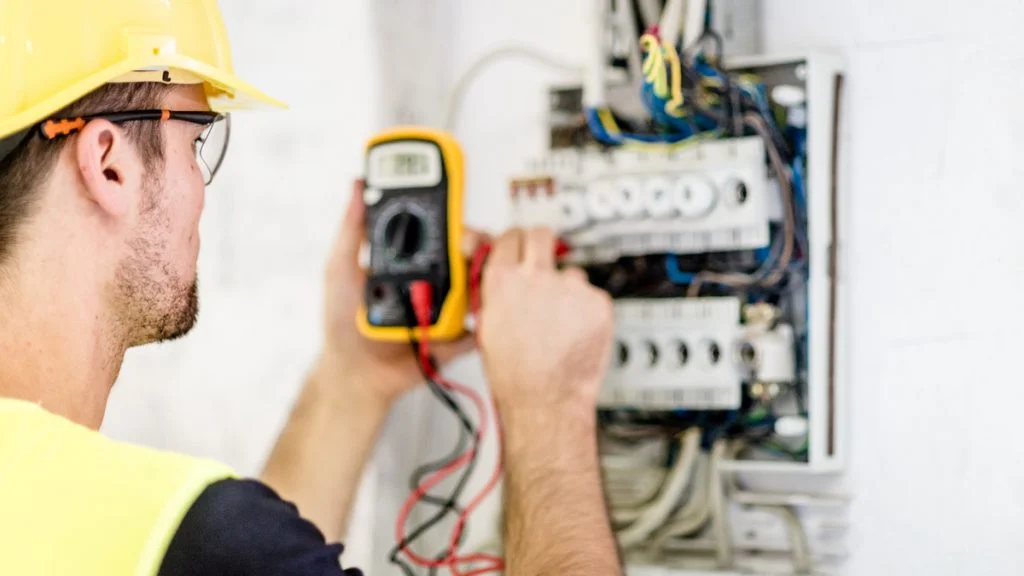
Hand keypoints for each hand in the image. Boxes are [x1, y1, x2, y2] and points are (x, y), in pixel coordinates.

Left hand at [320, 180, 476, 405]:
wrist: (353, 373)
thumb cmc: (344, 323)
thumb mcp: (341, 269)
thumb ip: (352, 229)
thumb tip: (357, 186)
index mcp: (410, 262)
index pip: (439, 233)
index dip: (452, 219)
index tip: (456, 208)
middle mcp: (432, 282)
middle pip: (466, 256)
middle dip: (473, 245)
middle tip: (467, 243)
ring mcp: (445, 309)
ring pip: (477, 287)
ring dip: (481, 279)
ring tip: (474, 276)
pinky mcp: (453, 338)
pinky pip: (476, 328)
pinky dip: (483, 322)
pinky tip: (480, 314)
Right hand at [478, 228, 613, 415]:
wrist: (545, 400)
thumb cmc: (514, 374)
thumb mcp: (488, 325)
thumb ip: (495, 291)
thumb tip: (501, 271)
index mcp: (502, 281)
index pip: (510, 237)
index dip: (515, 242)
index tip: (520, 245)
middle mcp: (535, 277)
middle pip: (541, 235)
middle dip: (541, 244)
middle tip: (543, 259)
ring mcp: (569, 287)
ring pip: (570, 272)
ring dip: (566, 290)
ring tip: (559, 322)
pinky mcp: (597, 301)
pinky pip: (591, 296)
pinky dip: (586, 311)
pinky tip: (575, 332)